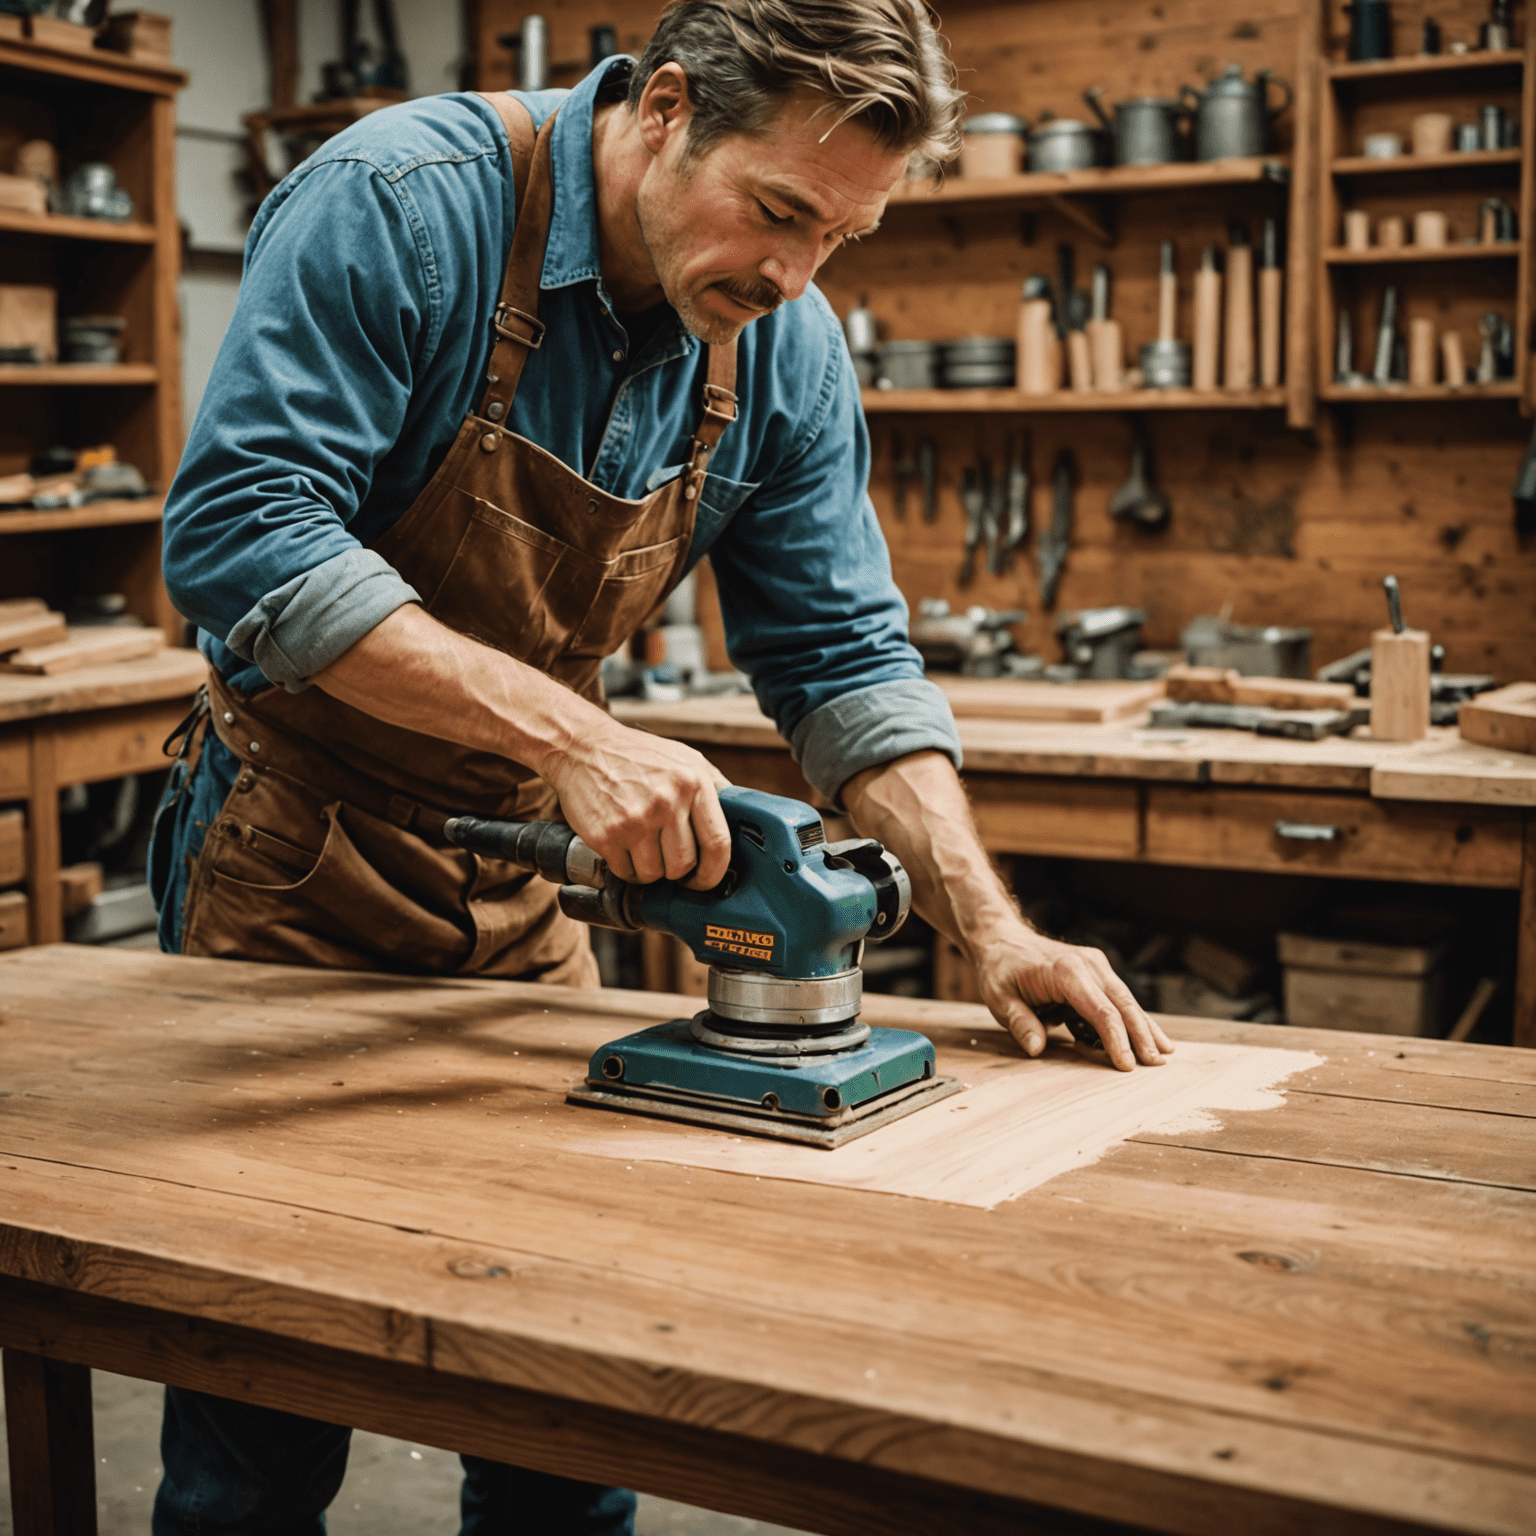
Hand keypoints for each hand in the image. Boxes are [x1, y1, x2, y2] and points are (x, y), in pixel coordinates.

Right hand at [542, 719, 731, 888]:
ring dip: (650, 869)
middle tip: (667, 857)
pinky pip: (626, 873)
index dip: (714, 871)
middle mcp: (666, 802)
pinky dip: (626, 868)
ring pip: (654, 874)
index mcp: (692, 783)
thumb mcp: (685, 758)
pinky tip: (624, 846)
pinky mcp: (606, 835)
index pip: (718, 843)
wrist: (582, 748)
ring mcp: (634, 820)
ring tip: (642, 845)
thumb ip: (714, 787)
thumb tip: (740, 818)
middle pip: (683, 865)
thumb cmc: (637, 755)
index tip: (707, 879)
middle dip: (677, 870)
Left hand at [971, 922, 1173, 1071]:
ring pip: (1127, 999)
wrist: (1003, 939)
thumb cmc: (1001, 970)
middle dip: (1141, 1035)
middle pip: (1122, 1004)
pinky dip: (1134, 1017)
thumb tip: (1036, 1049)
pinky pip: (1119, 997)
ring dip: (1145, 1026)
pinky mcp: (1096, 970)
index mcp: (1065, 971)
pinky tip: (1151, 1035)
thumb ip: (1020, 1022)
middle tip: (1156, 1063)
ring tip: (1165, 1052)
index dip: (1116, 1039)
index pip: (1100, 1010)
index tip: (1126, 1065)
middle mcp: (1087, 964)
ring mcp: (1095, 965)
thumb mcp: (1000, 998)